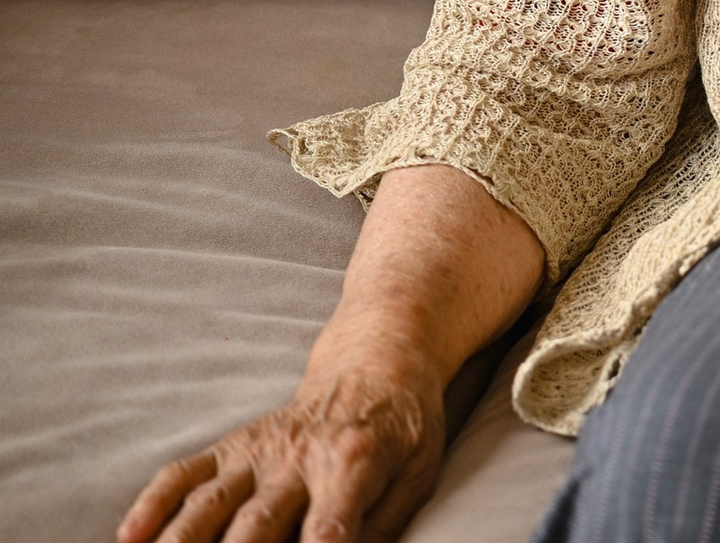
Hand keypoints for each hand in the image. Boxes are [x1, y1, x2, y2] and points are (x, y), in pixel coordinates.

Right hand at [117, 355, 444, 542]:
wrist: (377, 365)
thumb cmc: (401, 430)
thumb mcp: (416, 474)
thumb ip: (383, 525)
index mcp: (355, 462)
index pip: (332, 521)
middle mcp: (299, 456)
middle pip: (258, 521)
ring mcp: (257, 451)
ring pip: (210, 504)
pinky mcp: (230, 448)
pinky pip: (184, 474)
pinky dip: (153, 504)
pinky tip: (131, 537)